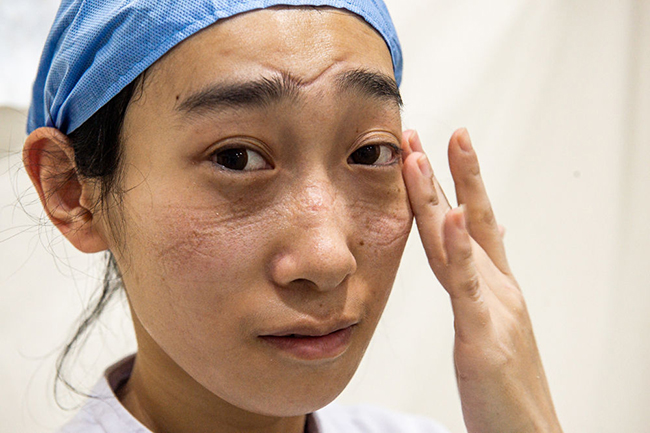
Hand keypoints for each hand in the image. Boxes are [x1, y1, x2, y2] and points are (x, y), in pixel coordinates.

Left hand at [401, 129, 562, 432]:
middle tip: (420, 134)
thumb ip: (476, 297)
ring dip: (440, 195)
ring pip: (460, 243)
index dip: (460, 184)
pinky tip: (455, 215)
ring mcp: (493, 309)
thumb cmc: (506, 391)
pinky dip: (461, 249)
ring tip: (420, 156)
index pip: (475, 224)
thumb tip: (463, 267)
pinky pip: (468, 287)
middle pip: (468, 220)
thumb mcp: (489, 332)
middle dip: (444, 174)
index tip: (439, 149)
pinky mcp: (484, 337)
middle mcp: (497, 289)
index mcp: (495, 288)